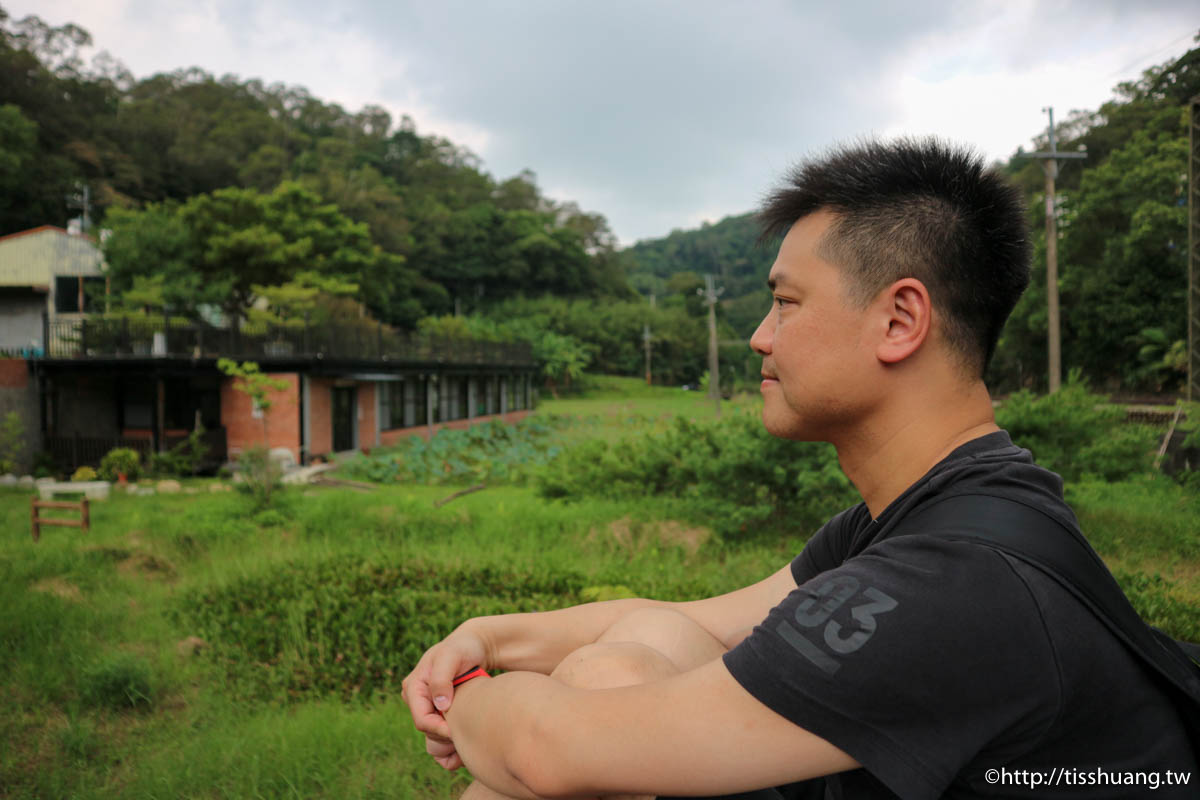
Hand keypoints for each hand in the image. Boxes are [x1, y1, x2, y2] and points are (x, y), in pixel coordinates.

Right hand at [401, 625, 488, 767]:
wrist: (473, 646)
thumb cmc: (462, 647)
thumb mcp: (451, 656)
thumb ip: (442, 678)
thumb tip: (439, 705)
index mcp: (413, 687)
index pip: (422, 720)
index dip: (439, 730)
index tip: (459, 732)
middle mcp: (416, 699)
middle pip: (428, 731)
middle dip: (446, 735)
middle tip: (469, 731)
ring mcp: (427, 706)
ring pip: (434, 736)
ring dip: (450, 740)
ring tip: (471, 735)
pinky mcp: (438, 711)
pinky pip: (440, 735)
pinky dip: (452, 742)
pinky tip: (467, 740)